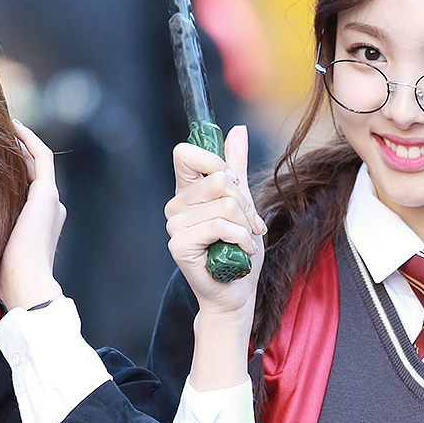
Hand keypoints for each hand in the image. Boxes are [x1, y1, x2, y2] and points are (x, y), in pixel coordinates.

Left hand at [0, 121, 64, 309]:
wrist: (25, 282)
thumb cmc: (7, 277)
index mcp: (40, 223)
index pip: (28, 188)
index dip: (14, 170)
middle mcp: (50, 209)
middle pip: (33, 172)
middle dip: (18, 153)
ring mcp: (51, 200)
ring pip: (38, 162)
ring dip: (23, 142)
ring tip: (6, 126)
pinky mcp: (48, 194)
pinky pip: (42, 157)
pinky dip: (30, 140)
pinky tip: (14, 128)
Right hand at [165, 124, 264, 319]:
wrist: (237, 292)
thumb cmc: (240, 251)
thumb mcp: (244, 204)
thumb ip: (236, 167)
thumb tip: (237, 130)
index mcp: (187, 191)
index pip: (186, 153)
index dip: (215, 161)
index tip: (235, 185)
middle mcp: (176, 205)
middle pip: (221, 180)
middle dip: (246, 204)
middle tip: (248, 226)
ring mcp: (175, 225)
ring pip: (225, 204)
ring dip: (246, 225)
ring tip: (244, 242)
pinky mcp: (179, 244)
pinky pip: (220, 225)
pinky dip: (241, 238)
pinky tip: (242, 251)